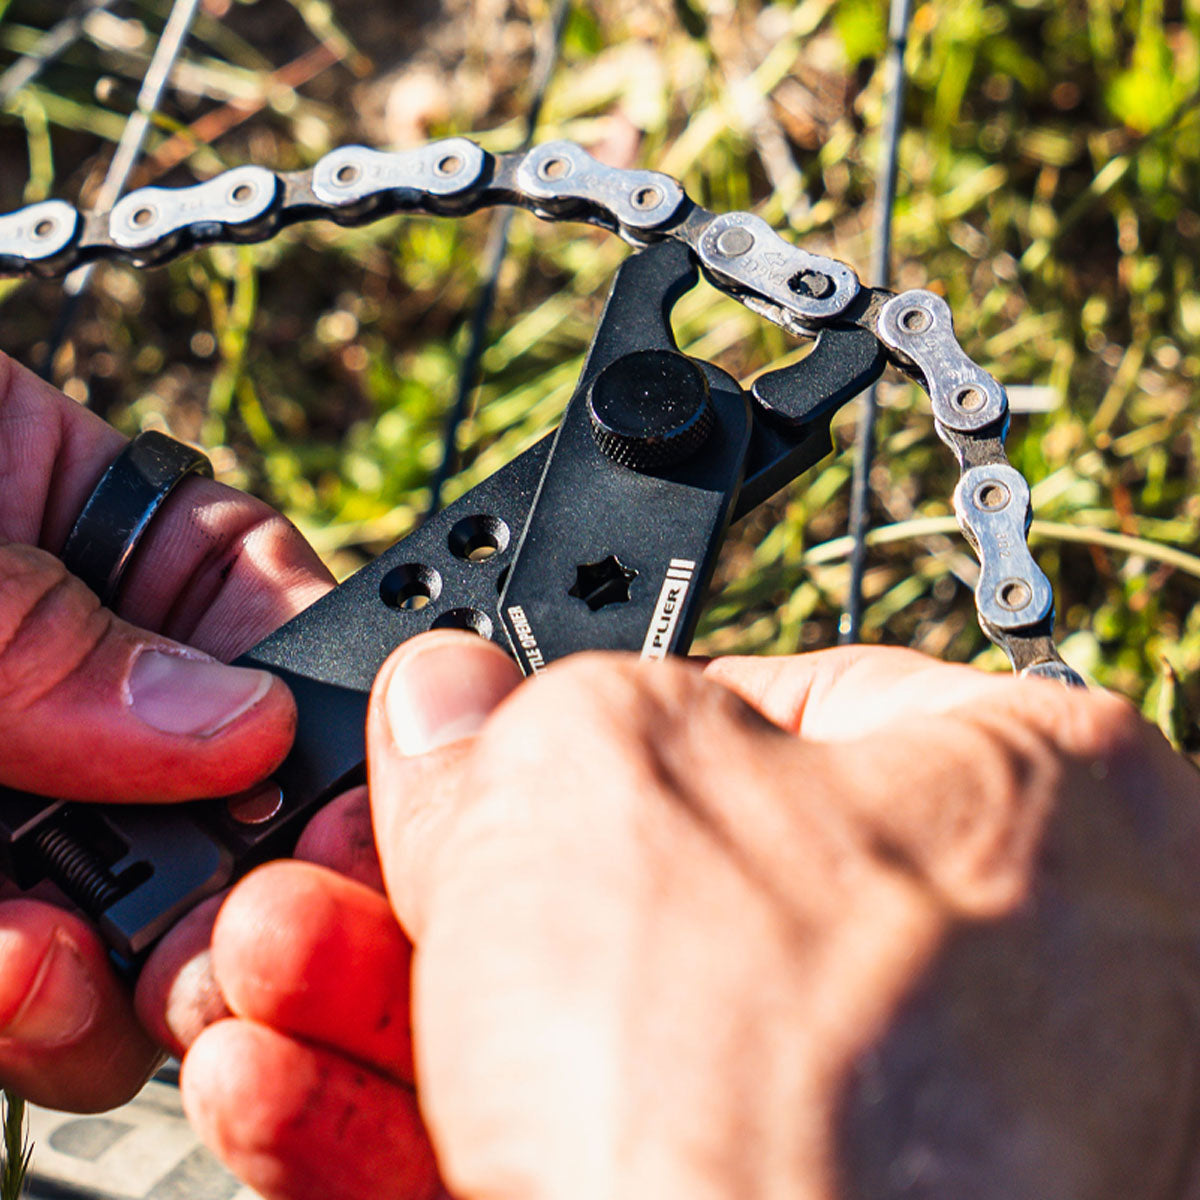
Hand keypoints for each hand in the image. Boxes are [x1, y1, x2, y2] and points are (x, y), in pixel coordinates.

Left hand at [0, 353, 337, 1109]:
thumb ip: (54, 618)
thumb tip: (238, 729)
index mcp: (89, 536)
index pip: (269, 627)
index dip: (322, 725)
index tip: (344, 821)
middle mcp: (67, 684)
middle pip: (225, 805)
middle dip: (252, 886)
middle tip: (247, 945)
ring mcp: (12, 802)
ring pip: (131, 927)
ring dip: (143, 974)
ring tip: (102, 972)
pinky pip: (19, 989)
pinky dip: (30, 1008)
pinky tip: (15, 978)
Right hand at [181, 634, 1199, 1199]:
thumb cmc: (777, 1069)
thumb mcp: (594, 780)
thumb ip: (519, 723)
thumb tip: (455, 705)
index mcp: (1014, 797)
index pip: (773, 709)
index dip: (594, 725)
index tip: (474, 754)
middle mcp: (995, 979)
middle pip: (657, 894)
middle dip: (443, 886)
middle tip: (331, 877)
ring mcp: (902, 1143)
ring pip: (597, 1043)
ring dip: (392, 1008)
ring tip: (269, 981)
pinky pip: (589, 1163)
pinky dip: (416, 1132)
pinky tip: (290, 1097)